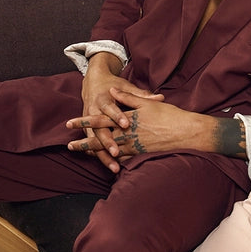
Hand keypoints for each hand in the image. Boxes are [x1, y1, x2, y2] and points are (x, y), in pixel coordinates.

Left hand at [68, 87, 206, 165]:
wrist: (186, 131)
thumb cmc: (169, 115)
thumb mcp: (147, 103)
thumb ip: (128, 97)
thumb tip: (113, 90)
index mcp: (128, 118)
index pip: (101, 120)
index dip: (85, 121)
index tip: (70, 123)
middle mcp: (128, 134)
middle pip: (101, 139)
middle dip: (84, 142)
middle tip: (70, 145)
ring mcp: (134, 146)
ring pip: (110, 150)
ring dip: (96, 152)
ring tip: (83, 154)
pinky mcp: (141, 153)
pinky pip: (123, 158)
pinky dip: (112, 159)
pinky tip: (105, 161)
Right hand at [73, 57, 162, 171]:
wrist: (92, 83)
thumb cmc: (113, 85)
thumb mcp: (125, 86)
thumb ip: (140, 95)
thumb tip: (160, 98)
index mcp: (103, 99)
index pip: (110, 108)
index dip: (117, 116)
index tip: (126, 124)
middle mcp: (94, 112)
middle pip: (100, 129)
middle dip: (107, 142)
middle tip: (116, 152)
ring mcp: (90, 123)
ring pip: (96, 141)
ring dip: (103, 155)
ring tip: (114, 168)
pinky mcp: (90, 131)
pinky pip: (95, 146)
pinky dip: (101, 155)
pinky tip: (109, 166)